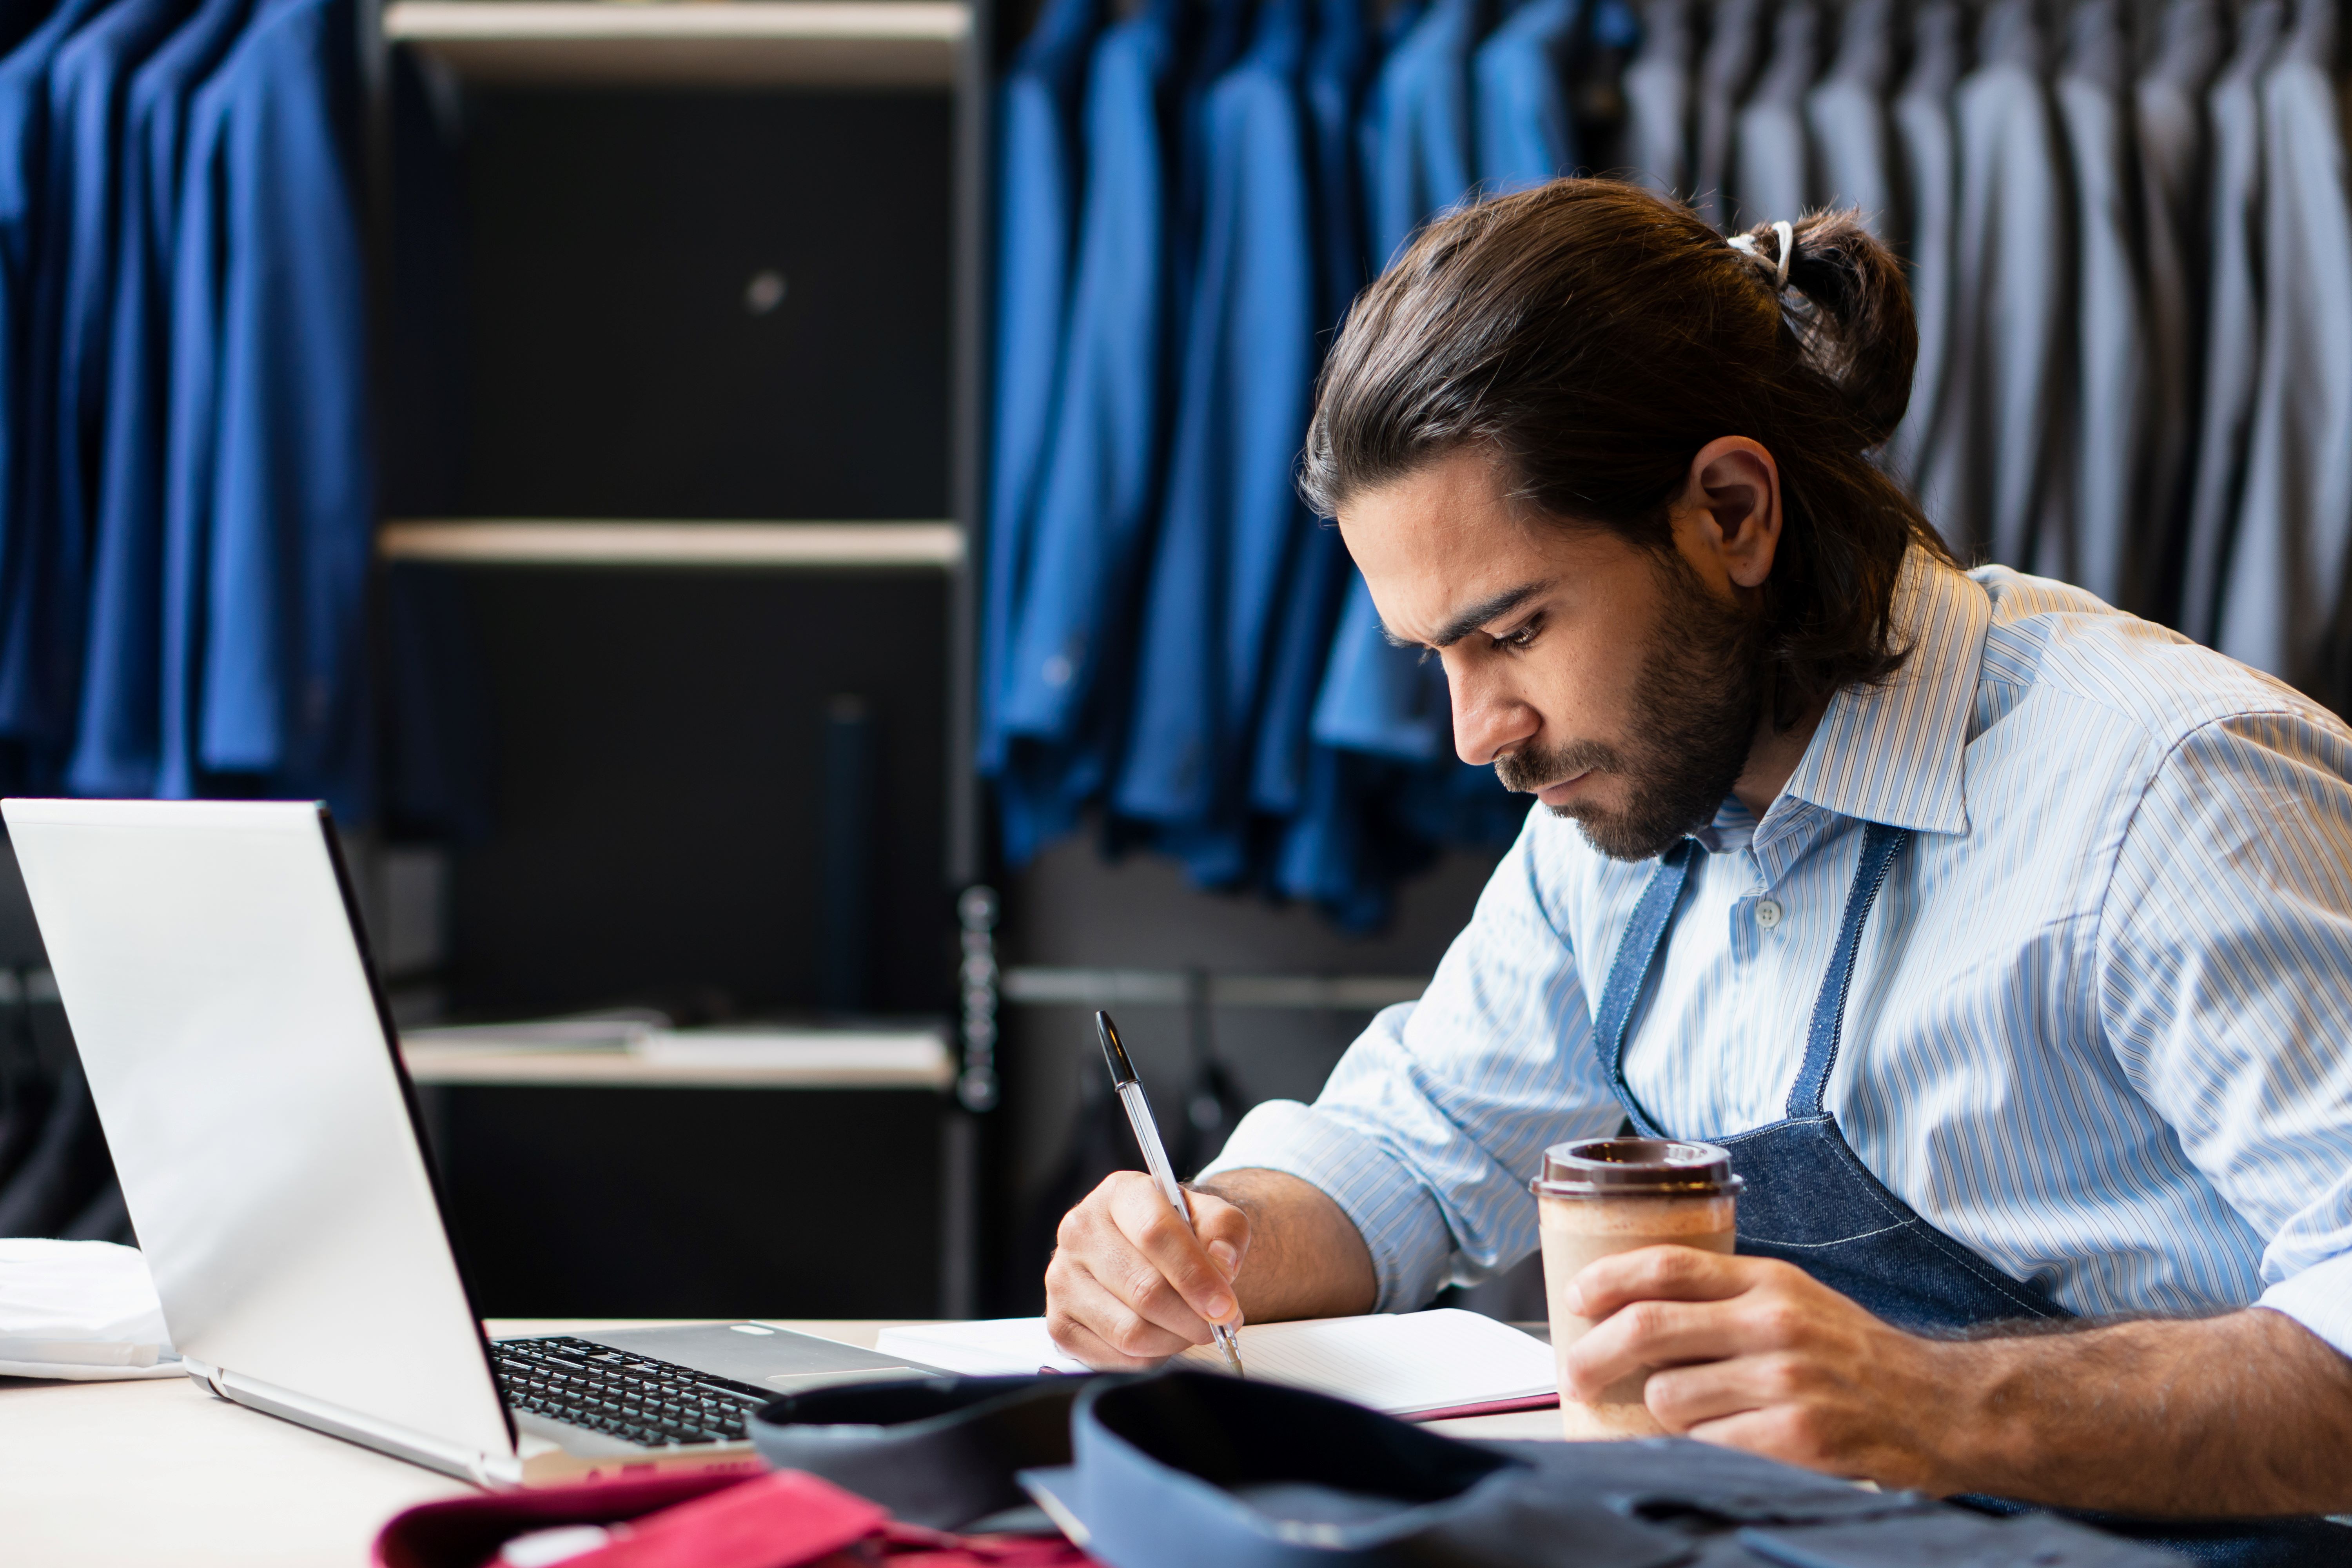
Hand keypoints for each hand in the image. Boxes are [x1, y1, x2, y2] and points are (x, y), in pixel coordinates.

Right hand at [1046, 1171, 1250, 1368]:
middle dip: (1193, 1318)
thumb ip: (1225, 1231)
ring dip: (1174, 1340)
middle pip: (1144, 1290)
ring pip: (1130, 1331)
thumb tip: (1223, 1266)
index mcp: (1119, 1194)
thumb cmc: (1179, 1234)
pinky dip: (1150, 1358)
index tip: (1226, 1306)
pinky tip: (1161, 1338)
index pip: (1155, 1233)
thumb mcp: (1209, 1215)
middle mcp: (1080, 1231)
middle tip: (1220, 1324)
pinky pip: (1114, 1357)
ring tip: (1191, 1329)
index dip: (1195, 1276)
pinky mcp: (1059, 1322)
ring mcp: (1063, 1278)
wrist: (1145, 1251)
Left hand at [1563, 1246, 1964, 1491]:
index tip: (1574, 1300)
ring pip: (1669, 1397)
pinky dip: (1701, 1448)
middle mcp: (1774, 1323)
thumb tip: (1630, 1310)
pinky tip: (1727, 1443)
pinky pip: (1706, 1445)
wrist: (1941, 1409)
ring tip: (1693, 1416)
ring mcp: (1786, 1382)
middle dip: (1594, 1356)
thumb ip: (1724, 1300)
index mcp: (1769, 1282)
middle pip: (1648, 1328)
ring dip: (1664, 1413)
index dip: (1607, 1279)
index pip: (1667, 1265)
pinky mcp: (1796, 1439)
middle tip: (1577, 1377)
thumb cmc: (1853, 1359)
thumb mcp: (1794, 1303)